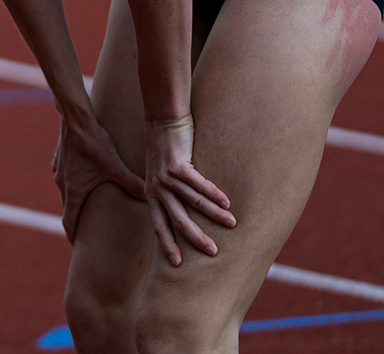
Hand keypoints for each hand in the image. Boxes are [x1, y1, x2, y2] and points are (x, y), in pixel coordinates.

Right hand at [51, 112, 145, 241]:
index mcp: (74, 192)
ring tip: (89, 200)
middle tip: (87, 227)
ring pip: (66, 190)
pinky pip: (65, 175)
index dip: (73, 235)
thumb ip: (131, 183)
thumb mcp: (115, 166)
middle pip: (68, 207)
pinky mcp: (59, 159)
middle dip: (77, 218)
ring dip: (75, 197)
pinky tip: (84, 173)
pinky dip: (73, 180)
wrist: (75, 119)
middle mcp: (62, 184)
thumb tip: (150, 198)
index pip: (69, 221)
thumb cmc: (94, 143)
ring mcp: (58, 171)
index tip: (76, 246)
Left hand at [145, 115, 233, 264]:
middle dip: (196, 238)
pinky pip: (199, 184)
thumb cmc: (165, 149)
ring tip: (231, 224)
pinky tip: (227, 202)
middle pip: (178, 220)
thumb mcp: (159, 174)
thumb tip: (183, 211)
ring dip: (214, 215)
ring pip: (193, 202)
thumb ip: (169, 193)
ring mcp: (166, 177)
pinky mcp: (178, 165)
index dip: (168, 244)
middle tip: (213, 252)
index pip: (159, 225)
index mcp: (152, 194)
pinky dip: (214, 194)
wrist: (162, 120)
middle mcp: (157, 188)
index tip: (177, 263)